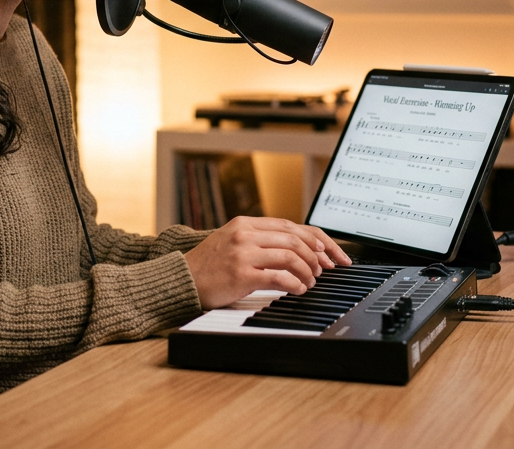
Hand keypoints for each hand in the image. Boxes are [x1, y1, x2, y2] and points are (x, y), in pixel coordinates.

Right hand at [183, 217, 351, 309]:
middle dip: (318, 254)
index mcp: (246, 224)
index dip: (317, 239)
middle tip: (326, 269)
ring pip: (290, 256)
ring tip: (311, 281)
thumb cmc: (209, 266)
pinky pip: (279, 277)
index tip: (331, 252)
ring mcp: (243, 253)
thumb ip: (260, 239)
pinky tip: (299, 290)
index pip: (292, 225)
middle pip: (295, 239)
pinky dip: (295, 283)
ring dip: (308, 270)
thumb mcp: (233, 242)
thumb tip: (298, 247)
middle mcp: (245, 234)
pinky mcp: (241, 275)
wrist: (182, 280)